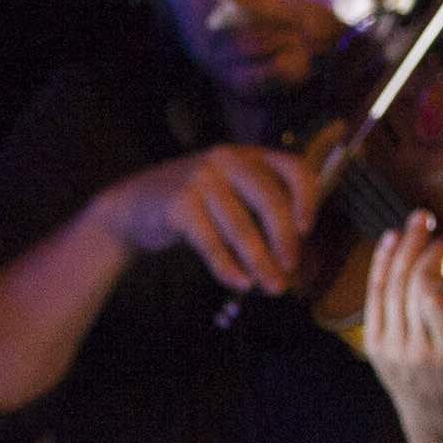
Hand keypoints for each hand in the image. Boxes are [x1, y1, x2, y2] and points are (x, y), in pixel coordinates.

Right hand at [94, 144, 327, 299]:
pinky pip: (210, 242)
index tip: (307, 229)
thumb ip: (261, 209)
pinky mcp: (178, 204)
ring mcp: (200, 179)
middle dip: (284, 240)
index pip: (291, 167)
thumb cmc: (196, 204)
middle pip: (269, 199)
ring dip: (260, 261)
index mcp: (248, 155)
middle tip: (290, 269)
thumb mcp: (231, 192)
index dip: (306, 198)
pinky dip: (227, 266)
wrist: (135, 206)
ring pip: (241, 225)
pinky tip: (240, 283)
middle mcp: (226, 160)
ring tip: (272, 287)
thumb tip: (296, 254)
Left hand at [355, 209, 442, 423]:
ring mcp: (391, 353)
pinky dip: (382, 265)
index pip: (433, 294)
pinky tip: (391, 240)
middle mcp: (416, 355)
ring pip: (390, 287)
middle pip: (410, 284)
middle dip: (421, 245)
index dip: (441, 258)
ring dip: (402, 248)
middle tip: (431, 219)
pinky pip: (375, 297)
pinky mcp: (375, 348)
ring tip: (416, 223)